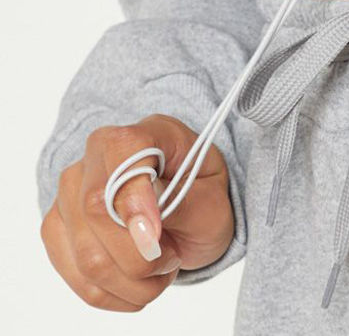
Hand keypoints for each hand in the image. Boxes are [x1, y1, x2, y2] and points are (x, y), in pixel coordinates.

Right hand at [40, 114, 233, 310]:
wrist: (190, 209)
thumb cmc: (202, 196)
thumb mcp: (213, 199)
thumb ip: (182, 204)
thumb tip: (143, 226)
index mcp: (146, 133)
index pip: (122, 150)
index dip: (134, 197)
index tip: (156, 237)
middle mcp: (99, 154)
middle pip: (96, 210)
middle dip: (140, 256)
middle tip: (172, 257)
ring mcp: (71, 190)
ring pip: (86, 255)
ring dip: (132, 281)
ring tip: (160, 268)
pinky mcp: (58, 227)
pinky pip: (76, 277)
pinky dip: (114, 293)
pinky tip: (138, 283)